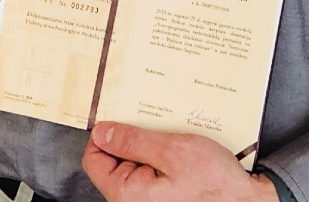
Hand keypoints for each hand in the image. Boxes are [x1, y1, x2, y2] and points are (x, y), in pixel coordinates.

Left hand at [82, 122, 277, 201]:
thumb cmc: (214, 184)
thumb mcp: (173, 151)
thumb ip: (133, 141)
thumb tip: (102, 132)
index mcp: (127, 192)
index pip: (94, 158)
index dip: (104, 134)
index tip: (121, 116)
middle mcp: (133, 200)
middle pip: (114, 159)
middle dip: (133, 138)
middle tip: (157, 125)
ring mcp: (147, 199)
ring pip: (135, 162)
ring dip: (151, 145)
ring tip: (175, 138)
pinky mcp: (162, 196)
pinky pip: (151, 170)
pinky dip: (162, 155)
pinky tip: (181, 150)